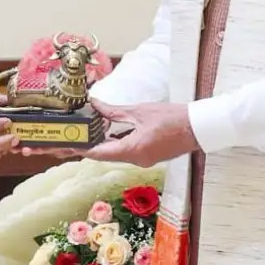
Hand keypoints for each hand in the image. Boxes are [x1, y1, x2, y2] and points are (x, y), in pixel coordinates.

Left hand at [80, 98, 198, 166]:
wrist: (198, 127)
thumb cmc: (172, 118)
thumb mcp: (139, 111)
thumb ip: (114, 111)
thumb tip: (95, 105)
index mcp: (133, 150)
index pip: (99, 153)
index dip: (81, 149)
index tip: (65, 145)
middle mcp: (136, 160)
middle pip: (104, 155)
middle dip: (87, 147)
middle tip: (70, 140)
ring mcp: (143, 160)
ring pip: (115, 154)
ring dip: (101, 145)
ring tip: (83, 134)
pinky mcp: (148, 156)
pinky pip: (126, 152)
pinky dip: (114, 144)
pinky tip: (106, 133)